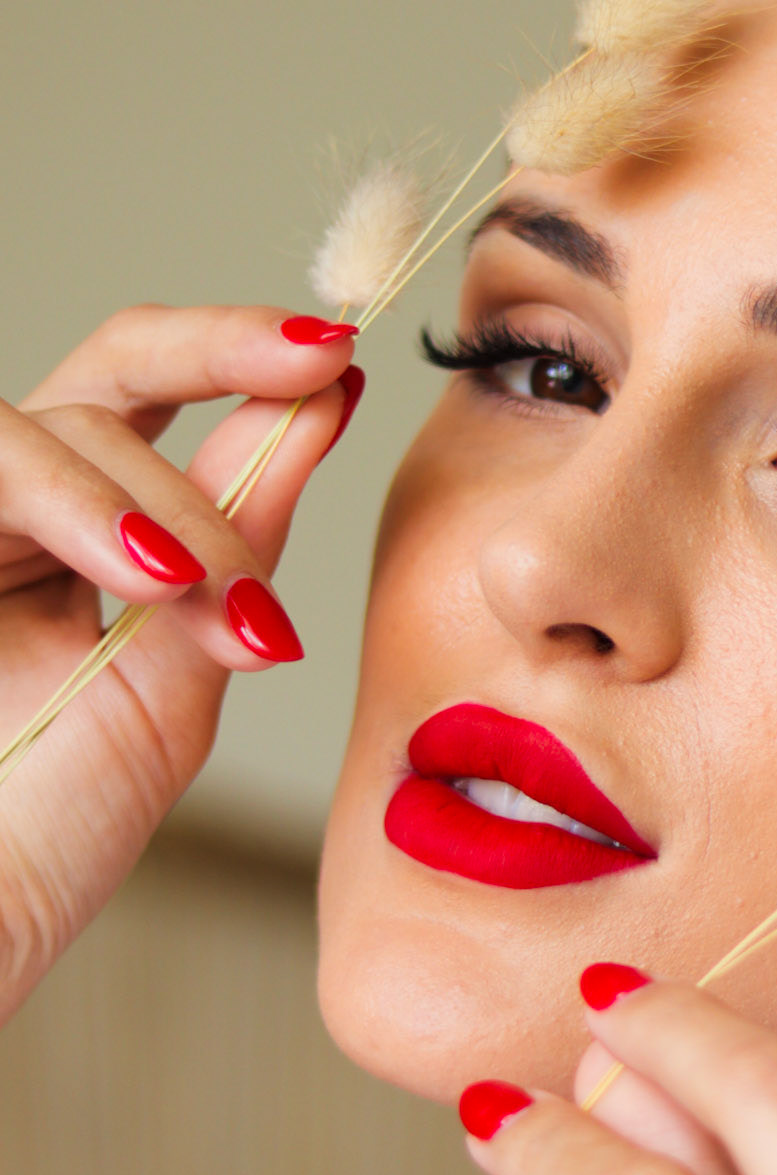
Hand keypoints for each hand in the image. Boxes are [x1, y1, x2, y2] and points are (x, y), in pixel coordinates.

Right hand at [0, 305, 357, 1019]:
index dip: (248, 363)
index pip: (160, 406)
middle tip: (321, 362)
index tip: (345, 360)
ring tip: (216, 598)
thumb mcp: (179, 668)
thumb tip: (320, 413)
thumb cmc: (52, 826)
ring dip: (170, 505)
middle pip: (110, 367)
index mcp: (78, 534)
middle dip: (222, 348)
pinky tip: (157, 582)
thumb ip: (237, 546)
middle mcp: (10, 511)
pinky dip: (87, 513)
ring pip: (65, 425)